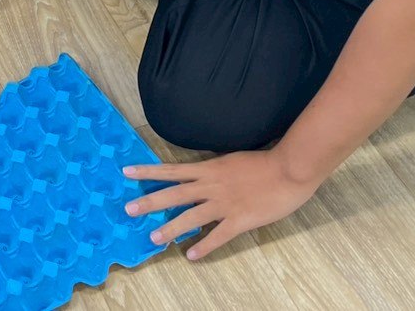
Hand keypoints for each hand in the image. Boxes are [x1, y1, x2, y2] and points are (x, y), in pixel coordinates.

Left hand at [124, 149, 322, 259]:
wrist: (288, 168)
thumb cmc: (262, 162)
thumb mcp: (229, 160)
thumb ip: (212, 170)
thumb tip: (197, 176)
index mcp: (208, 169)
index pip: (171, 170)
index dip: (148, 171)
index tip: (126, 172)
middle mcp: (210, 185)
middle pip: (174, 194)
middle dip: (150, 202)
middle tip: (129, 209)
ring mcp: (224, 203)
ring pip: (191, 217)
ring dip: (171, 228)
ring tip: (154, 238)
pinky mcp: (240, 219)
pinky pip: (218, 236)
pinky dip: (204, 246)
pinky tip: (192, 256)